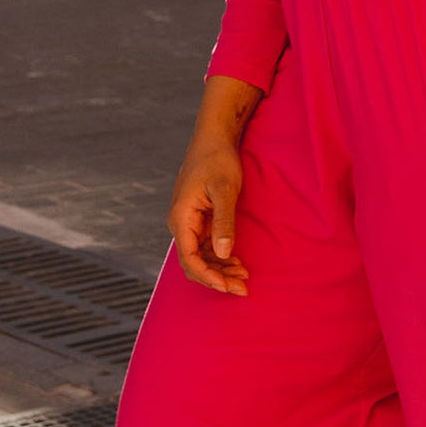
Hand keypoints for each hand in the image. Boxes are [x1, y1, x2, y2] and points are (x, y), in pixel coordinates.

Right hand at [169, 74, 259, 294]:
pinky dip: (221, 257)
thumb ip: (224, 222)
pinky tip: (238, 262)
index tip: (229, 286)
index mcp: (181, 219)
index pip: (190, 259)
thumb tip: (223, 253)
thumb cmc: (218, 160)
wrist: (214, 138)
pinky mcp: (199, 219)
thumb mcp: (224, 190)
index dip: (209, 277)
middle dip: (217, 278)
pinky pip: (206, 246)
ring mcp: (189, 222)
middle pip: (194, 263)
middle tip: (243, 288)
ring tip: (244, 277)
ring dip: (221, 269)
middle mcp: (181, 224)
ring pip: (201, 257)